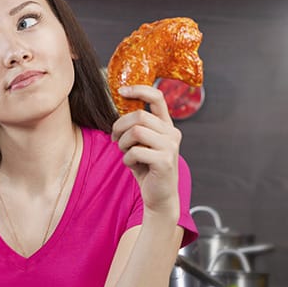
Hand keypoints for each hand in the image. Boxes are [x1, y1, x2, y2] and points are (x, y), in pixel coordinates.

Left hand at [111, 85, 181, 216]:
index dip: (139, 90)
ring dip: (122, 143)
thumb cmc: (146, 168)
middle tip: (115, 138)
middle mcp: (172, 133)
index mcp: (167, 125)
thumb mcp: (141, 143)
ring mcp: (170, 146)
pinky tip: (132, 165)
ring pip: (135, 132)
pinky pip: (135, 151)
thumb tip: (119, 105)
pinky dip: (127, 159)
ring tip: (125, 152)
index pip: (157, 97)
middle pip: (139, 116)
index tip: (122, 91)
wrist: (159, 196)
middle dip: (120, 126)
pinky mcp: (165, 161)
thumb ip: (136, 126)